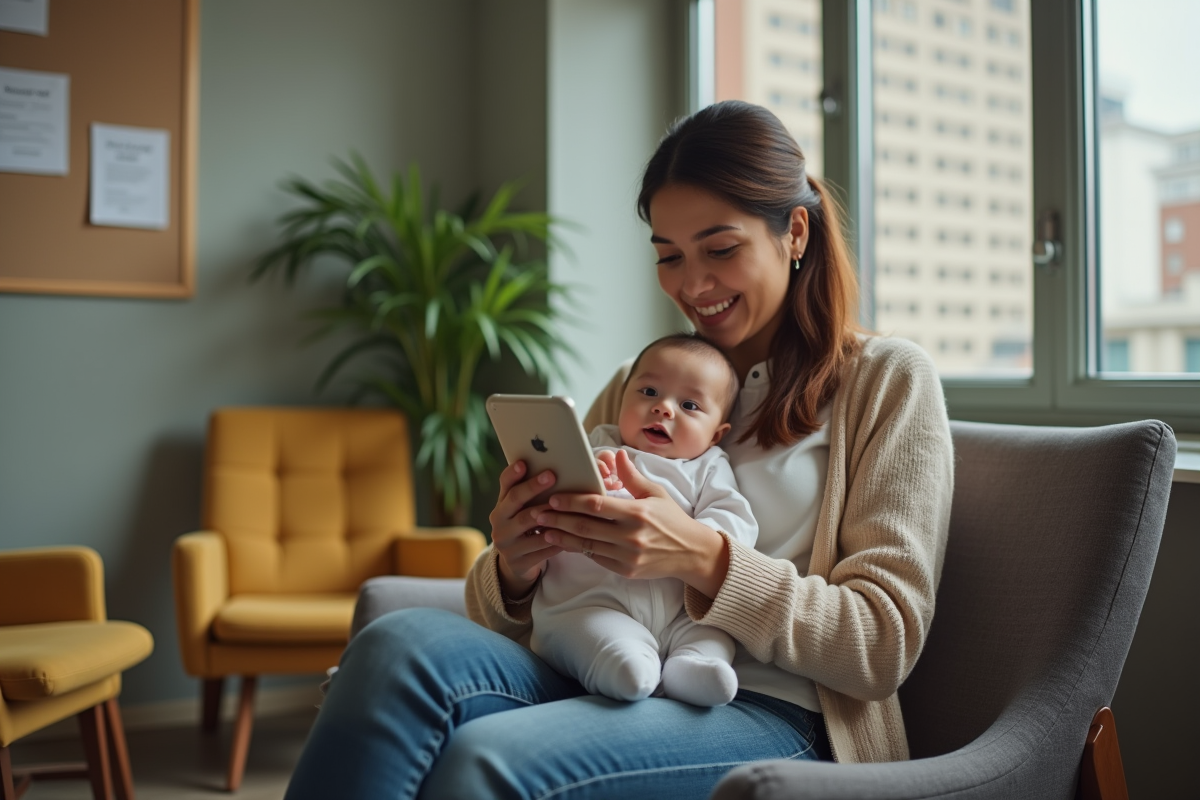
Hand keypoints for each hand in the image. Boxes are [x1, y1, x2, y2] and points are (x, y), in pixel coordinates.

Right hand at [488, 460, 562, 598]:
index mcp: (501, 506)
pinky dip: (556, 540)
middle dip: (533, 487)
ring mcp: (506, 544)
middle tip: (551, 475)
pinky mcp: (518, 562)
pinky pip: (540, 549)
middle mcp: (499, 523)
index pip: (504, 485)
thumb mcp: (524, 511)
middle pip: (515, 501)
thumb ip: (533, 493)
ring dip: (547, 513)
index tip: (523, 462)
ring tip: (563, 504)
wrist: (517, 563)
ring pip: (528, 525)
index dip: (512, 473)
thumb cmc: (527, 528)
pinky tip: (571, 533)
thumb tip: (558, 467)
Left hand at [539, 450, 728, 595]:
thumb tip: (616, 454)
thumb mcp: (655, 493)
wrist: (690, 553)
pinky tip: (564, 542)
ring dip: (562, 537)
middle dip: (558, 519)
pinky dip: (578, 550)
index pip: (596, 506)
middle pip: (585, 527)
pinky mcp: (625, 570)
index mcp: (637, 513)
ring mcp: (627, 556)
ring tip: (543, 529)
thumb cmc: (672, 519)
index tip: (553, 497)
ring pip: (586, 545)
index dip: (571, 501)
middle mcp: (631, 536)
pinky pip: (596, 558)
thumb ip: (631, 476)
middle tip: (537, 512)